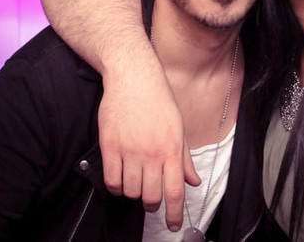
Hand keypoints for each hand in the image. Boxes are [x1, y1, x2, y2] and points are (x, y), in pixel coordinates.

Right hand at [98, 64, 200, 230]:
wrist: (134, 78)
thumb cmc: (159, 101)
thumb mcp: (179, 128)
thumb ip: (184, 158)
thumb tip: (193, 182)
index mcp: (173, 149)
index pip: (175, 191)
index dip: (174, 214)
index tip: (173, 226)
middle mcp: (152, 153)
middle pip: (150, 197)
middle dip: (152, 204)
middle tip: (151, 199)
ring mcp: (130, 151)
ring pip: (130, 191)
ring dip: (133, 193)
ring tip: (136, 183)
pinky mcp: (110, 146)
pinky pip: (111, 180)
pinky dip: (116, 186)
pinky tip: (120, 179)